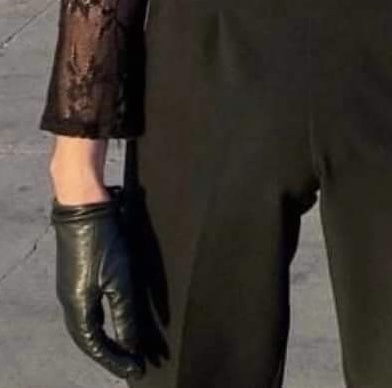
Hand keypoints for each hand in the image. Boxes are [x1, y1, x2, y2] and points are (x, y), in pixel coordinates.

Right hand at [50, 184, 144, 379]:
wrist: (84, 206)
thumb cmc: (102, 241)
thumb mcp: (120, 280)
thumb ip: (125, 315)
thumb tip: (132, 345)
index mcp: (77, 308)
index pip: (96, 346)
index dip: (116, 360)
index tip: (138, 370)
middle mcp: (70, 302)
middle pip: (89, 340)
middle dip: (113, 354)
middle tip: (135, 363)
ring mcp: (71, 289)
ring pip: (88, 325)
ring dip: (108, 338)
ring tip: (128, 347)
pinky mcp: (77, 276)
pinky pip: (89, 310)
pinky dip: (103, 321)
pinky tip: (115, 319)